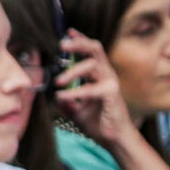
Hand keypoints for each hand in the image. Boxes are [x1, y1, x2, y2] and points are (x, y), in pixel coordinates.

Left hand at [51, 33, 138, 149]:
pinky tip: (62, 96)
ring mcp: (110, 83)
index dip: (80, 39)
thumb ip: (67, 100)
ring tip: (58, 81)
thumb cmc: (97, 122)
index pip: (91, 51)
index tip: (67, 32)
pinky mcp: (112, 94)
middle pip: (95, 49)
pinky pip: (93, 88)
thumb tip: (55, 95)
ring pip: (93, 64)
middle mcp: (105, 74)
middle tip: (61, 44)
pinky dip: (76, 92)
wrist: (113, 138)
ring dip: (73, 70)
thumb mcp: (76, 110)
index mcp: (98, 74)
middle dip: (78, 43)